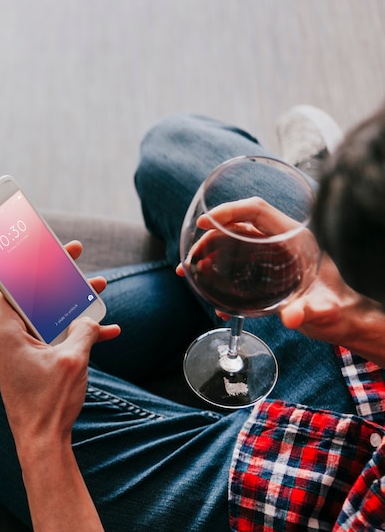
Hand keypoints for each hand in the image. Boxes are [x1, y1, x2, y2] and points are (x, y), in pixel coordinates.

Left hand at [0, 240, 119, 454]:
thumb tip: (89, 320)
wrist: (41, 442)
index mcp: (5, 329)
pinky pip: (56, 337)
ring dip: (74, 303)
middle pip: (33, 293)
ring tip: (99, 288)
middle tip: (75, 257)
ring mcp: (22, 348)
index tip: (44, 245)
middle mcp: (9, 335)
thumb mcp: (72, 360)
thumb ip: (82, 331)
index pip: (11, 281)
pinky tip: (110, 332)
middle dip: (59, 277)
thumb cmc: (47, 403)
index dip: (28, 260)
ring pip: (48, 313)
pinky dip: (78, 332)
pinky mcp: (34, 360)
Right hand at [176, 199, 384, 364]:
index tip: (206, 221)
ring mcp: (271, 256)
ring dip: (208, 256)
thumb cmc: (339, 308)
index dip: (230, 211)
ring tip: (188, 272)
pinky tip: (212, 298)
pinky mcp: (266, 271)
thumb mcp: (325, 309)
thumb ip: (309, 310)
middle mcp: (280, 242)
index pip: (257, 211)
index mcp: (294, 238)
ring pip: (233, 245)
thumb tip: (291, 317)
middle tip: (189, 260)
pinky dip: (218, 276)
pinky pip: (236, 265)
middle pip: (238, 228)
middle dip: (208, 239)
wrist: (344, 320)